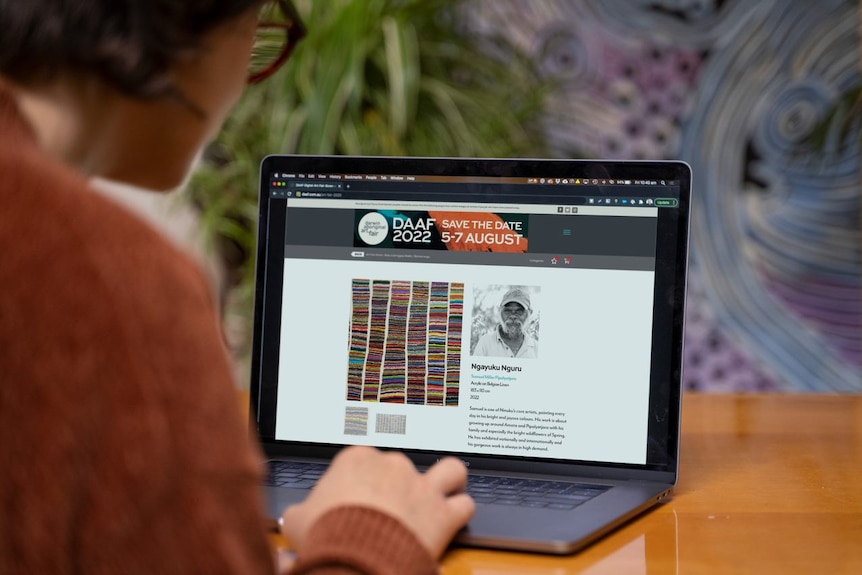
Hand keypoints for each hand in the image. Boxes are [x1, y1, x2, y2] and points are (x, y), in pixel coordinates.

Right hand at [279, 446, 474, 558]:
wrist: (355, 555)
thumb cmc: (327, 534)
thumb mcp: (298, 521)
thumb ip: (300, 513)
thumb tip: (292, 518)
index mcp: (357, 459)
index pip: (365, 458)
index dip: (364, 478)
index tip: (359, 493)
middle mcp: (393, 465)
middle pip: (402, 465)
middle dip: (400, 483)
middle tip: (391, 505)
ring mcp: (420, 485)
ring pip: (448, 470)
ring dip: (447, 481)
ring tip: (442, 491)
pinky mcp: (442, 511)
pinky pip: (464, 503)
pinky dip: (460, 511)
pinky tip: (453, 518)